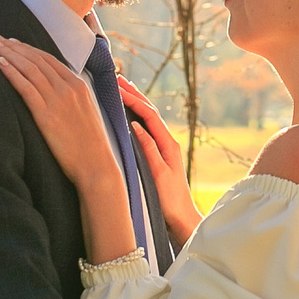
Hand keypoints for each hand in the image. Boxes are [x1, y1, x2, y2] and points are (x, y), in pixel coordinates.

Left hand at [0, 35, 120, 197]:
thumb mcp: (85, 111)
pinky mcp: (46, 115)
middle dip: (14, 46)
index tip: (13, 42)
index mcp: (78, 84)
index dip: (28, 48)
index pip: (49, 59)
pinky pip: (26, 87)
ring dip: (9, 53)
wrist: (96, 165)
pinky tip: (0, 63)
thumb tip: (56, 90)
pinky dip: (12, 72)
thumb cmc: (90, 144)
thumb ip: (72, 97)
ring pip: (29, 69)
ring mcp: (58, 100)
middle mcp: (68, 87)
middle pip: (36, 59)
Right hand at [119, 79, 204, 245]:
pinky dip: (136, 116)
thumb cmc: (170, 201)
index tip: (117, 87)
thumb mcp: (158, 175)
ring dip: (135, 102)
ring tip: (121, 88)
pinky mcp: (159, 154)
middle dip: (134, 94)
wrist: (182, 219)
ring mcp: (163, 147)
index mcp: (167, 144)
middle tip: (116, 79)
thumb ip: (148, 150)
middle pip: (149, 111)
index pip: (148, 115)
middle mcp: (167, 142)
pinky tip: (128, 113)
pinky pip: (146, 128)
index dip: (133, 99)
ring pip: (148, 118)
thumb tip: (135, 125)